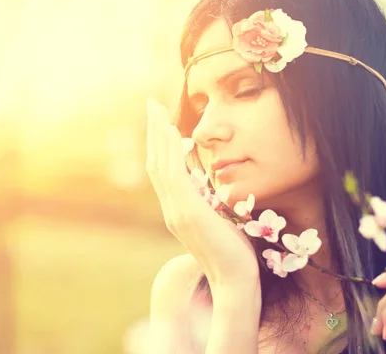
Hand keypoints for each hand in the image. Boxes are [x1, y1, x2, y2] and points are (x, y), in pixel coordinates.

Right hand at [146, 99, 258, 286]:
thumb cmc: (232, 252)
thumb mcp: (216, 220)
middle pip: (154, 162)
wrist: (235, 280)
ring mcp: (176, 211)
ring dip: (158, 134)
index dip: (158, 144)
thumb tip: (206, 183)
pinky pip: (175, 175)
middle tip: (150, 104)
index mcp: (176, 210)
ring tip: (156, 109)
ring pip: (160, 165)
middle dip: (153, 131)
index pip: (162, 171)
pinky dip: (170, 151)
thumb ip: (206, 201)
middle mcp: (170, 209)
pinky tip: (172, 131)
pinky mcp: (188, 212)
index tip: (160, 121)